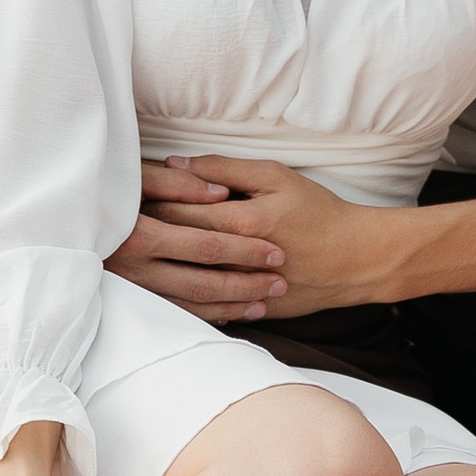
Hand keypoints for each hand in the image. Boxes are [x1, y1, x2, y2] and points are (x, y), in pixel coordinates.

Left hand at [127, 159, 402, 317]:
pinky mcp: (245, 312)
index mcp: (241, 223)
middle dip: (145, 231)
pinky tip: (159, 282)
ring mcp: (239, 292)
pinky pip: (200, 308)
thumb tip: (176, 163)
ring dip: (154, 264)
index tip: (128, 190)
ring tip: (137, 248)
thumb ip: (224, 169)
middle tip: (120, 217)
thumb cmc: (317, 211)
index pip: (177, 212)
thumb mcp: (276, 176)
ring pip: (180, 281)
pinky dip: (177, 295)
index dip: (149, 200)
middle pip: (174, 246)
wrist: (355, 259)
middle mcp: (235, 261)